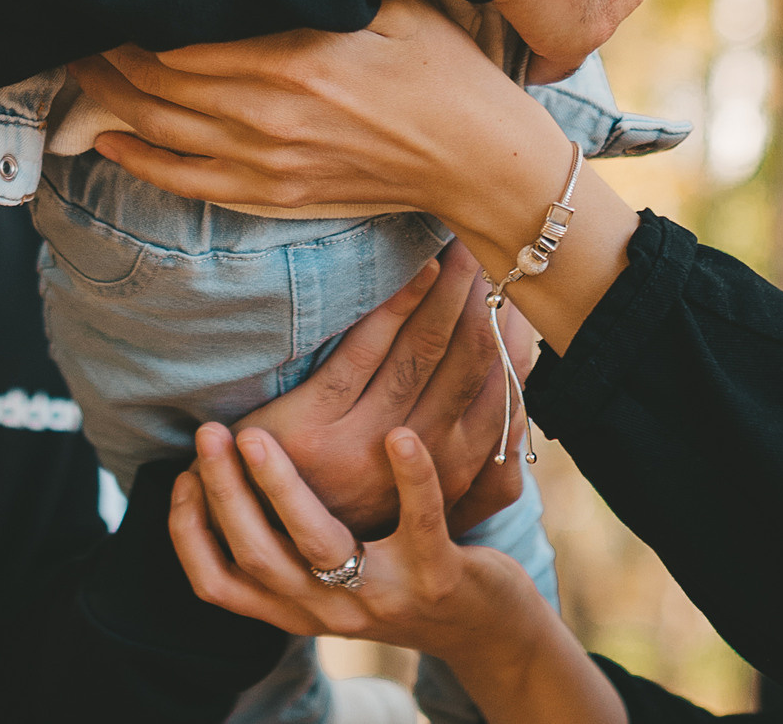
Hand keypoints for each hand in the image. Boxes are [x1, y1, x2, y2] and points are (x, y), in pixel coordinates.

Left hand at [72, 0, 552, 219]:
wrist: (479, 158)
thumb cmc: (443, 70)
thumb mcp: (393, 3)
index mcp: (293, 57)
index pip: (180, 33)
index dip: (132, 15)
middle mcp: (266, 114)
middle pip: (155, 79)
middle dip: (105, 52)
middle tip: (72, 24)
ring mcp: (266, 162)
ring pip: (158, 129)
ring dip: (108, 100)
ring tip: (78, 70)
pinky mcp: (273, 196)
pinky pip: (184, 182)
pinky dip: (138, 161)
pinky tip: (108, 141)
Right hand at [171, 425, 623, 721]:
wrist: (488, 632)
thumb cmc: (397, 581)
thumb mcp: (330, 579)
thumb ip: (285, 544)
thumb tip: (219, 474)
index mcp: (296, 609)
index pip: (219, 586)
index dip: (189, 533)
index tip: (179, 475)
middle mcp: (331, 610)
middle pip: (257, 557)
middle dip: (224, 493)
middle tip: (209, 434)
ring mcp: (385, 596)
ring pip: (318, 545)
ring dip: (282, 487)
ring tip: (258, 436)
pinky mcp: (440, 577)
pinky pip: (420, 522)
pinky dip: (409, 477)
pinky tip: (396, 434)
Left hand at [236, 244, 531, 538]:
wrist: (260, 534)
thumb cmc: (348, 497)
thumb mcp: (421, 486)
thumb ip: (470, 440)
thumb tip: (518, 366)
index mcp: (449, 475)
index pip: (500, 394)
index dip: (515, 337)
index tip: (522, 287)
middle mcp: (413, 460)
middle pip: (468, 366)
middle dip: (485, 302)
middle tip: (493, 248)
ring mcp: (361, 445)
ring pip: (422, 353)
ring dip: (449, 294)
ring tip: (461, 247)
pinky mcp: (311, 428)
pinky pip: (364, 354)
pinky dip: (397, 307)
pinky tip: (419, 270)